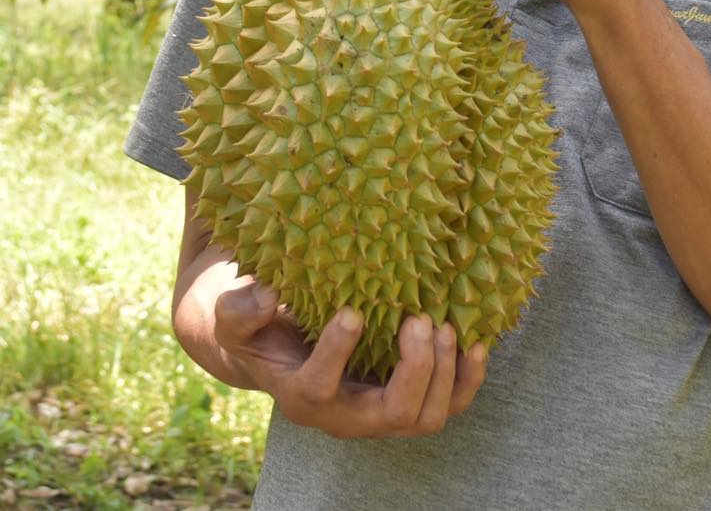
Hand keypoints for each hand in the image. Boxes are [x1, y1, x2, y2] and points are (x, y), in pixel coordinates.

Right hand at [212, 279, 487, 437]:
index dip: (338, 353)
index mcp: (300, 396)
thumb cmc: (260, 329)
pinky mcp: (408, 403)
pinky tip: (474, 343)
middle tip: (418, 319)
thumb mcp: (236, 316)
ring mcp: (381, 414)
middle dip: (414, 369)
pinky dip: (466, 379)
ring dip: (443, 373)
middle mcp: (344, 416)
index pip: (319, 388)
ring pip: (425, 417)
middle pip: (391, 413)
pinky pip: (448, 405)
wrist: (283, 351)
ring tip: (443, 326)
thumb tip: (267, 294)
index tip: (352, 311)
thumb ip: (242, 307)